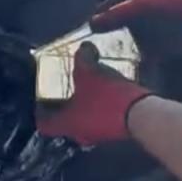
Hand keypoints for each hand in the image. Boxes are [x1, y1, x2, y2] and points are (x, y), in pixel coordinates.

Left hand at [37, 43, 151, 145]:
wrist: (142, 114)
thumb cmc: (106, 96)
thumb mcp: (89, 71)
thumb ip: (83, 57)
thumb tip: (84, 47)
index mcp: (67, 124)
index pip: (44, 124)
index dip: (39, 111)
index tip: (40, 98)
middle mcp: (80, 133)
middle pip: (63, 121)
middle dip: (62, 104)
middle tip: (61, 86)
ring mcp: (98, 134)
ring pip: (83, 120)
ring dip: (82, 104)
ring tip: (84, 85)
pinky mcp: (114, 131)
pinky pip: (99, 118)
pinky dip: (97, 106)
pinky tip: (103, 89)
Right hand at [91, 0, 181, 58]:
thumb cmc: (173, 5)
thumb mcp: (140, 5)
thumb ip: (115, 15)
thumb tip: (91, 24)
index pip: (107, 7)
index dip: (96, 17)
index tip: (82, 34)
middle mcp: (139, 12)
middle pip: (117, 26)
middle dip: (106, 37)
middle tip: (90, 54)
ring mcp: (151, 30)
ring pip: (129, 42)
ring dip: (121, 52)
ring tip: (106, 67)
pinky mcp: (163, 48)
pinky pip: (144, 58)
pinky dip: (138, 64)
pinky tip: (129, 73)